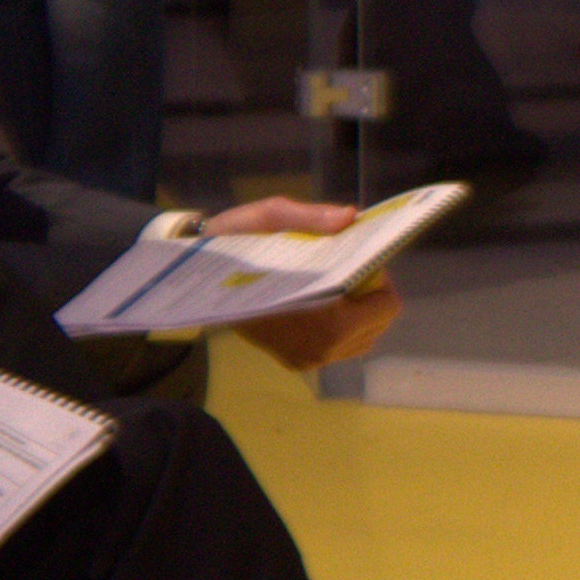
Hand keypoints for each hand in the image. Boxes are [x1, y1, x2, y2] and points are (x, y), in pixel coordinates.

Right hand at [196, 198, 406, 371]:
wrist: (196, 279)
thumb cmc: (236, 244)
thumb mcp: (270, 217)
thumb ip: (314, 218)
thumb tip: (351, 217)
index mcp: (321, 318)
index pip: (384, 307)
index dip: (378, 277)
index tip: (357, 257)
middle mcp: (319, 348)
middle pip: (379, 323)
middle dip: (370, 293)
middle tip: (344, 267)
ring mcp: (308, 359)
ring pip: (364, 337)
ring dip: (360, 309)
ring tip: (333, 283)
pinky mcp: (298, 362)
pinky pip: (344, 346)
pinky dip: (344, 323)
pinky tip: (323, 300)